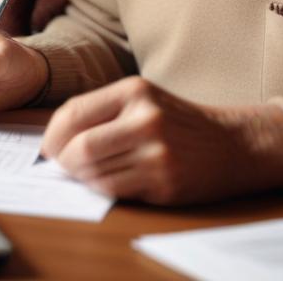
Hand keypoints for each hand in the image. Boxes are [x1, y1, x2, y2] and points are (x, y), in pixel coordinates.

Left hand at [42, 76, 282, 204]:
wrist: (235, 144)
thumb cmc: (178, 122)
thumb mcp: (143, 100)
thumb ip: (101, 112)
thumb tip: (53, 139)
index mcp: (134, 91)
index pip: (72, 113)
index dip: (52, 136)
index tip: (48, 148)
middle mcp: (145, 118)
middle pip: (79, 148)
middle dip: (63, 162)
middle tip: (63, 167)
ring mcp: (157, 152)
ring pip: (94, 173)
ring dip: (83, 178)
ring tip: (90, 173)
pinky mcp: (165, 181)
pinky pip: (115, 190)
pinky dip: (103, 189)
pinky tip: (111, 182)